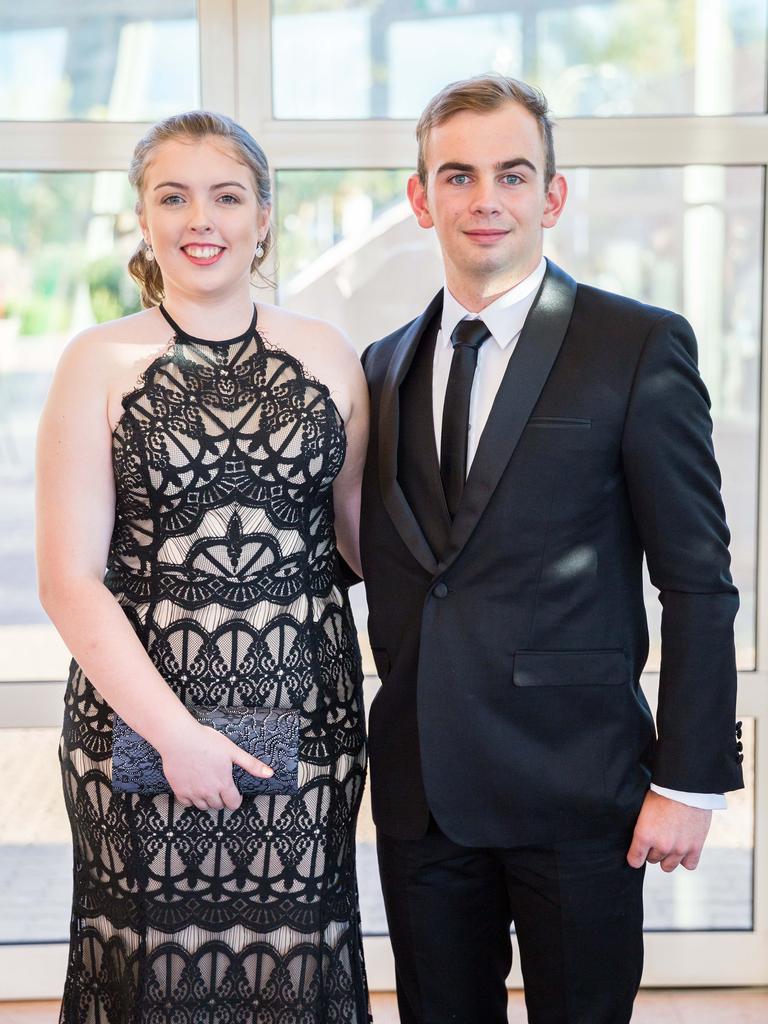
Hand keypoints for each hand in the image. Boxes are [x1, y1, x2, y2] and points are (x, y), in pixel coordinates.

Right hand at [158, 719, 272, 811]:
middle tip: (219, 785)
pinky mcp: (179, 791)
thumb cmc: (207, 741)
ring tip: (207, 786)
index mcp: (224, 783)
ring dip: (206, 800)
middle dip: (221, 798)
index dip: (235, 799)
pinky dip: (191, 798)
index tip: (233, 792)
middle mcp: (208, 792)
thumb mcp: (233, 751)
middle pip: (218, 806)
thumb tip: (270, 774)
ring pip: (203, 806)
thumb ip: (251, 765)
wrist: (180, 738)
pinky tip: (192, 786)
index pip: (233, 804)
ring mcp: (193, 793)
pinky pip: (187, 803)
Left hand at [627, 790, 711, 871]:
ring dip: (667, 857)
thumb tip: (638, 838)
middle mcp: (661, 845)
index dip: (634, 858)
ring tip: (669, 843)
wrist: (685, 786)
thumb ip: (641, 826)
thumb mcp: (643, 808)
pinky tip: (684, 848)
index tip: (636, 855)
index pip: (635, 860)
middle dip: (652, 851)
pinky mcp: (695, 847)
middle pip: (652, 860)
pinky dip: (686, 859)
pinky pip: (689, 865)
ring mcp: (679, 848)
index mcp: (644, 835)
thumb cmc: (661, 792)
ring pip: (668, 866)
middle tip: (656, 838)